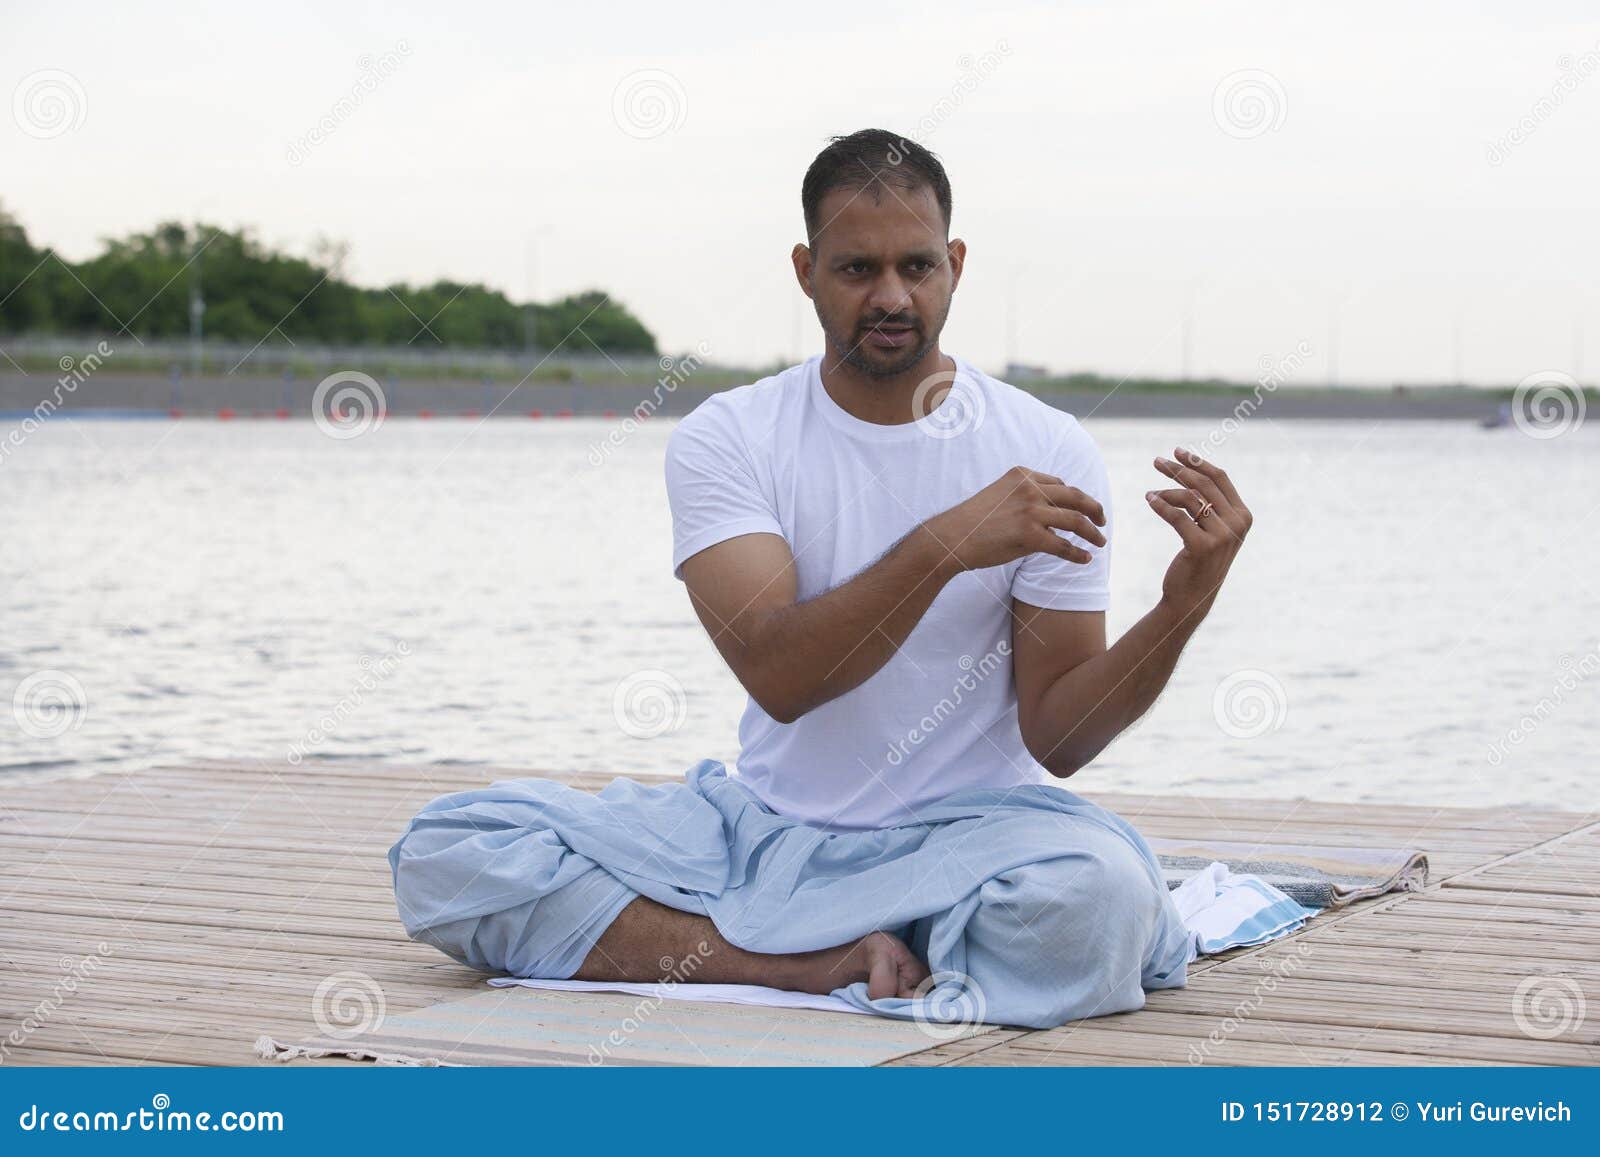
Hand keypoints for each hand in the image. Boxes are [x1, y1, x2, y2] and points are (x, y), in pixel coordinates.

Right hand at [922, 466, 1106, 574]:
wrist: (952, 537)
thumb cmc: (973, 521)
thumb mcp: (999, 495)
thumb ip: (1024, 497)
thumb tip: (1050, 515)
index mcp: (1022, 475)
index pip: (1059, 484)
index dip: (1074, 498)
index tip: (1082, 509)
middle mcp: (1030, 488)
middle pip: (1076, 497)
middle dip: (1094, 509)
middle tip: (1102, 521)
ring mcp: (1031, 511)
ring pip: (1075, 521)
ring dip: (1093, 533)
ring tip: (1101, 542)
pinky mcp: (1030, 535)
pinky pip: (1063, 545)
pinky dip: (1078, 554)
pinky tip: (1085, 559)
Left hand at [1146, 446, 1251, 617]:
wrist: (1191, 597)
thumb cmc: (1198, 560)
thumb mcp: (1211, 529)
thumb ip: (1209, 504)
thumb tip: (1188, 471)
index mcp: (1243, 515)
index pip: (1220, 478)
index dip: (1198, 462)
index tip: (1178, 452)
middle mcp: (1237, 524)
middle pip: (1204, 484)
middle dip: (1178, 469)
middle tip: (1157, 461)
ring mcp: (1221, 536)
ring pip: (1189, 498)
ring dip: (1166, 491)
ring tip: (1150, 493)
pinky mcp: (1201, 546)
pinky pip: (1176, 516)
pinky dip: (1160, 505)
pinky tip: (1149, 500)